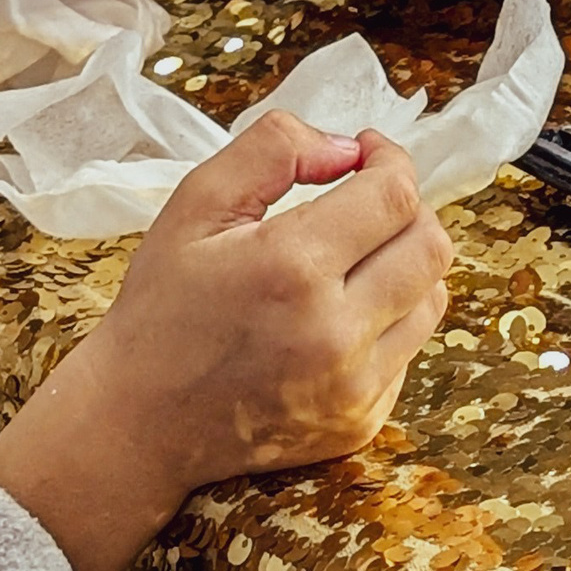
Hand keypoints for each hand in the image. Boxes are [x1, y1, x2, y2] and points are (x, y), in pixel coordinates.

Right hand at [0, 117, 451, 570]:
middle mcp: (334, 333)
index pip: (395, 196)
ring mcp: (352, 387)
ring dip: (406, 262)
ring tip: (357, 254)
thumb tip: (347, 148)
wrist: (139, 421)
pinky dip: (389, 319)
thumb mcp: (196, 203)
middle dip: (407, 207)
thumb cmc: (163, 306)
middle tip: (365, 199)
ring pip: (432, 298)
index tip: (366, 153)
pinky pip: (408, 351)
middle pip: (430, 245)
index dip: (390, 160)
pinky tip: (338, 312)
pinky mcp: (359, 423)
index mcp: (292, 268)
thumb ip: (273, 150)